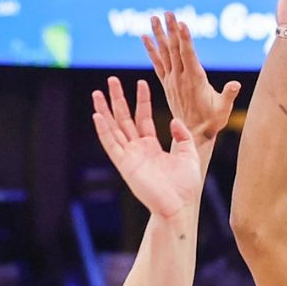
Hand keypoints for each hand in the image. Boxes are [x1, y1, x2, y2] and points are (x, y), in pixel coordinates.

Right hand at [92, 77, 201, 220]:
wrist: (179, 206)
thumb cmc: (185, 185)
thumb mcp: (189, 154)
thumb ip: (183, 135)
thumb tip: (173, 119)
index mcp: (152, 146)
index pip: (144, 117)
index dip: (142, 100)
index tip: (141, 82)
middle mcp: (138, 149)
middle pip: (124, 118)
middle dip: (118, 99)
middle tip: (112, 80)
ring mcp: (130, 156)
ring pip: (114, 128)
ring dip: (105, 110)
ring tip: (98, 92)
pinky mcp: (125, 165)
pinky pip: (111, 145)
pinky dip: (104, 131)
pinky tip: (98, 116)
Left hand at [144, 12, 240, 143]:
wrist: (194, 135)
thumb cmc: (212, 121)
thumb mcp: (223, 110)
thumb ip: (228, 95)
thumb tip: (236, 84)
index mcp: (194, 80)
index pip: (188, 55)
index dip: (184, 39)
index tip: (181, 23)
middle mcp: (180, 78)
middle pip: (174, 49)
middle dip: (171, 30)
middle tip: (167, 12)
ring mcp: (172, 80)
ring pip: (164, 53)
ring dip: (159, 34)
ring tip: (154, 18)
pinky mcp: (167, 84)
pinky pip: (157, 63)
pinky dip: (151, 50)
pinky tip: (145, 37)